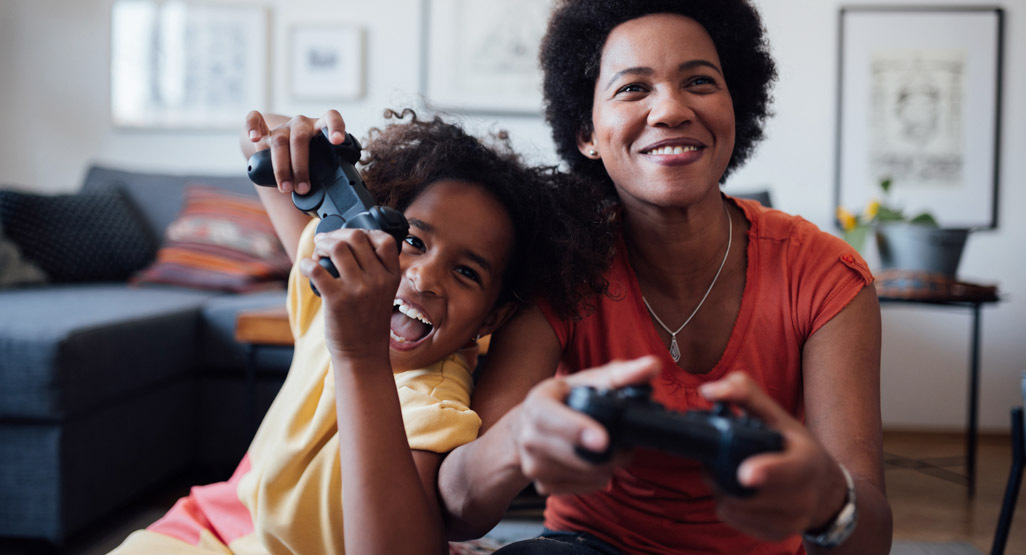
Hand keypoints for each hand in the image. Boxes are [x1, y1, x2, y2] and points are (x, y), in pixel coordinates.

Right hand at [244, 110, 346, 194]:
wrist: (286, 147)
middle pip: (300, 139)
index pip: (332, 118)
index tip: (338, 141)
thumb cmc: (310, 159)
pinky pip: (254, 120)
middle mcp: (302, 124)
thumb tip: (336, 203)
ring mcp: (283, 126)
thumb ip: (329, 174)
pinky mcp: (265, 129)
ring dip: (282, 167)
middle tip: (303, 189)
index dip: (336, 127)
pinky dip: (253, 127)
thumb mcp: (322, 164)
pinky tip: (254, 139)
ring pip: (280, 141)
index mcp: (321, 127)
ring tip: (286, 188)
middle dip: (301, 167)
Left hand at [300, 228, 400, 361]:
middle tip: (325, 241)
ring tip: (317, 253)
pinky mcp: (337, 300)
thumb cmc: (369, 323)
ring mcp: (358, 290)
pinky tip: (306, 267)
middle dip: (337, 234)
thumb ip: (376, 270)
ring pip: (338, 248)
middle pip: (357, 237)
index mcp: (391, 277)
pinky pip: (317, 269)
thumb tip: (350, 243)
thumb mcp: (384, 294)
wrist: (363, 354)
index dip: (365, 231)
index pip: (385, 240)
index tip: (351, 236)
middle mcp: (378, 280)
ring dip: (322, 245)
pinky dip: (307, 263)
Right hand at [512, 356, 660, 494]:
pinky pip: (584, 487)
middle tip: (626, 443)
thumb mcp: (588, 381)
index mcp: (537, 404)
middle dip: (611, 453)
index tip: (603, 440)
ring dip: (608, 465)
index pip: (550, 419)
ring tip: (612, 449)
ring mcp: (534, 465)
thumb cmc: (564, 400)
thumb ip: (623, 374)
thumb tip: (653, 365)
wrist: (529, 427)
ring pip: (586, 474)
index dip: (577, 430)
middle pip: (575, 456)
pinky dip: (599, 477)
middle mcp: (529, 437)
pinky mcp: (544, 486)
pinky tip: (597, 462)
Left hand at [699, 372, 848, 541]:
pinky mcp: (776, 534)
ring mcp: (791, 520)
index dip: (767, 472)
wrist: (822, 487)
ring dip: (720, 489)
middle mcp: (803, 495)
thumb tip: (709, 390)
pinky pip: (734, 521)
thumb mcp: (777, 415)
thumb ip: (745, 394)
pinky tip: (735, 491)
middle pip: (750, 493)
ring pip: (736, 507)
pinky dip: (727, 505)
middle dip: (723, 474)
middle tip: (715, 458)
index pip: (788, 471)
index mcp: (807, 462)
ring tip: (725, 472)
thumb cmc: (793, 446)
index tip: (746, 474)